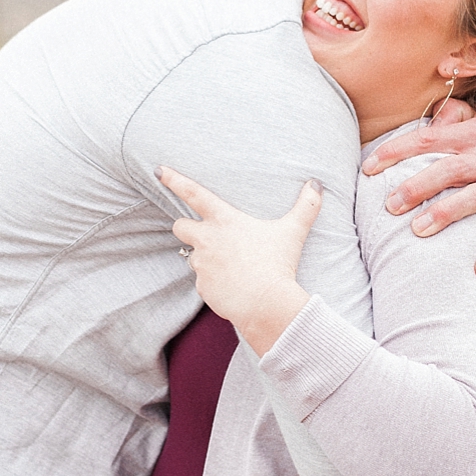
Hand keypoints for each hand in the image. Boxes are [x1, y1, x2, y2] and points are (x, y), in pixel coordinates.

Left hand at [157, 167, 321, 355]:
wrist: (265, 304)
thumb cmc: (278, 264)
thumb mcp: (293, 232)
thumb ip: (306, 206)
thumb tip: (317, 184)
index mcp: (224, 220)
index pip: (193, 193)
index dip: (174, 180)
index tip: (159, 171)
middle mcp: (207, 239)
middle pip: (180, 225)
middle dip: (186, 227)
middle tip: (205, 234)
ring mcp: (201, 264)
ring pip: (192, 256)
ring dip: (204, 257)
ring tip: (230, 266)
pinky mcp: (201, 286)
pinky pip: (203, 281)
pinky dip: (213, 282)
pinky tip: (232, 285)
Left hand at [360, 111, 475, 279]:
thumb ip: (453, 114)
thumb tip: (429, 114)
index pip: (430, 138)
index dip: (397, 151)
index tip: (368, 168)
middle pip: (450, 169)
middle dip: (418, 186)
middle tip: (390, 205)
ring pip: (474, 198)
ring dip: (445, 214)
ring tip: (418, 230)